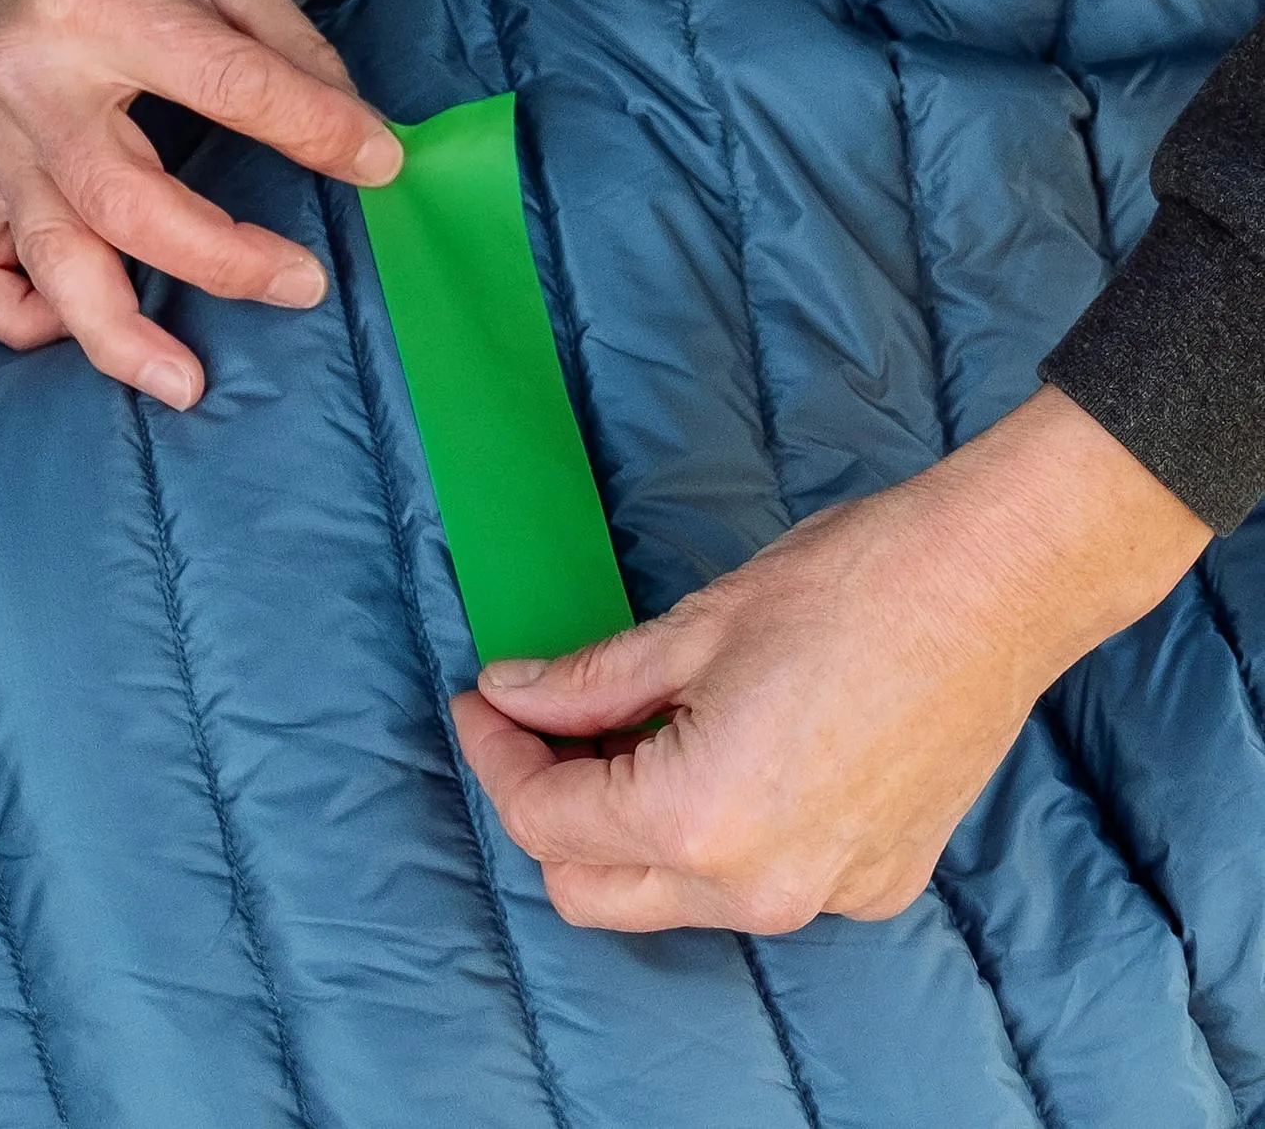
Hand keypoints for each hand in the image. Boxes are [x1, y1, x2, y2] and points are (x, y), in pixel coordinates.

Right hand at [0, 0, 400, 407]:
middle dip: (223, 262)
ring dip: (116, 333)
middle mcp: (33, 82)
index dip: (313, 130)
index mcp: (104, 7)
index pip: (223, 85)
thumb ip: (295, 54)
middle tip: (304, 285)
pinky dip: (19, 315)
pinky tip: (77, 322)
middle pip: (124, 203)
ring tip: (185, 383)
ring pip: (45, 258)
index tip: (378, 162)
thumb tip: (365, 146)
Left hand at [453, 386, 1210, 931]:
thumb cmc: (851, 586)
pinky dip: (711, 835)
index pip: (547, 819)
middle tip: (539, 724)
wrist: (997, 583)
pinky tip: (718, 752)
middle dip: (548, 809)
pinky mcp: (876, 881)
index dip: (496, 755)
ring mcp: (826, 895)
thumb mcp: (694, 628)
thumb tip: (512, 696)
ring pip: (674, 896)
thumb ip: (587, 682)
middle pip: (595, 888)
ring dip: (627, 828)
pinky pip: (756, 883)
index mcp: (699, 821)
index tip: (482, 705)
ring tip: (627, 730)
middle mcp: (760, 888)